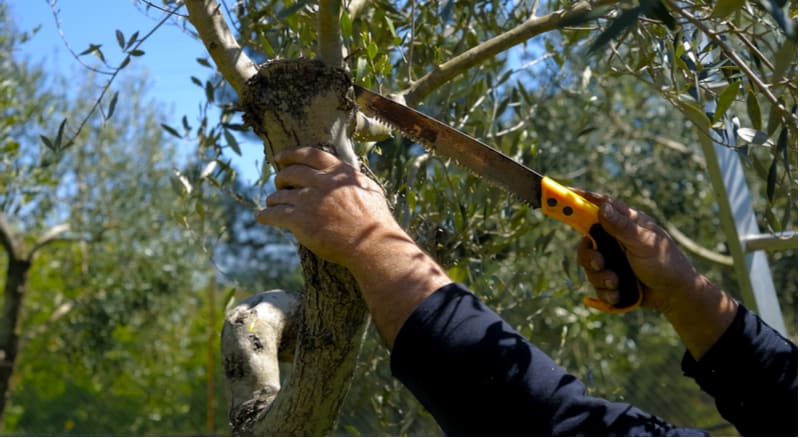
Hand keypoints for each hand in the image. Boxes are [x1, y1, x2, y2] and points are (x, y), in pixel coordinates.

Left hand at [255, 147, 406, 269]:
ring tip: (271, 203)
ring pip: (280, 194)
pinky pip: (274, 214)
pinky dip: (265, 215)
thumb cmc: (376, 221)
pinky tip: (261, 216)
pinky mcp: (299, 220)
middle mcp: (321, 182)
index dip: (291, 154)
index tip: (279, 157)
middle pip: (290, 172)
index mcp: (338, 172)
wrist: (371, 245)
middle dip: (281, 178)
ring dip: (273, 198)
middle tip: (279, 183)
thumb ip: (353, 179)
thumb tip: (345, 174)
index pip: (309, 154)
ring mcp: (309, 200)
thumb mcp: (370, 190)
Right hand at [576, 192, 737, 357]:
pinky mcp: (611, 277)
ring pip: (589, 264)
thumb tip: (601, 208)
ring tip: (616, 283)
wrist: (674, 295)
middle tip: (599, 263)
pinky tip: (618, 293)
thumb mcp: (645, 243)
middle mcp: (615, 238)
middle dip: (589, 256)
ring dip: (600, 277)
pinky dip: (605, 291)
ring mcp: (612, 258)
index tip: (562, 194)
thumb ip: (622, 227)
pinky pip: (596, 283)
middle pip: (586, 240)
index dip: (580, 198)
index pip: (599, 204)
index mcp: (625, 223)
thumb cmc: (666, 263)